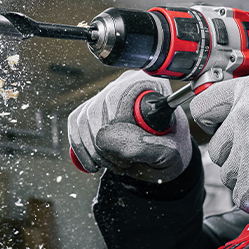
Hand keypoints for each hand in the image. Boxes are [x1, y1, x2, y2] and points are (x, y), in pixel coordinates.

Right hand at [68, 70, 191, 182]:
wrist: (167, 157)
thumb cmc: (173, 150)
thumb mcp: (168, 152)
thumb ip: (143, 145)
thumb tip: (106, 139)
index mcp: (150, 85)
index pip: (118, 96)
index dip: (117, 127)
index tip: (129, 153)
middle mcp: (126, 84)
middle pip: (96, 109)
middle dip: (105, 144)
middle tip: (124, 164)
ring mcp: (107, 95)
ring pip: (83, 118)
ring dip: (95, 149)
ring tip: (116, 164)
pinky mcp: (93, 109)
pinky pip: (75, 124)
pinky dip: (81, 148)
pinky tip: (95, 163)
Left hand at [190, 75, 248, 212]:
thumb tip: (221, 119)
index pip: (203, 106)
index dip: (211, 121)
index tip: (218, 127)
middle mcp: (245, 115)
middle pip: (215, 147)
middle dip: (235, 155)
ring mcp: (248, 148)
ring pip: (226, 173)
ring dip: (246, 177)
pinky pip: (239, 195)